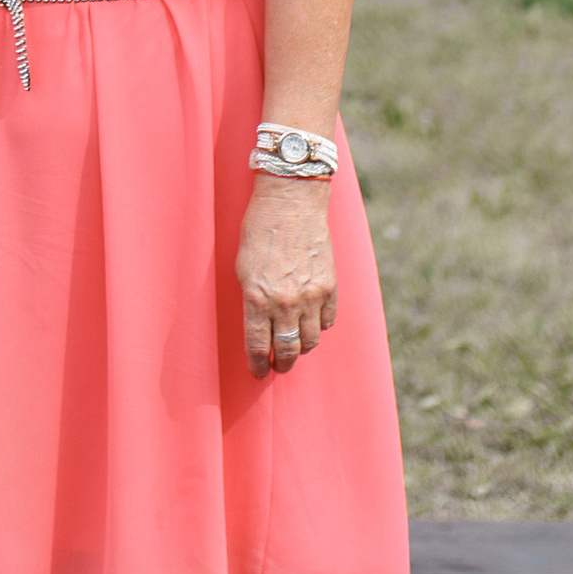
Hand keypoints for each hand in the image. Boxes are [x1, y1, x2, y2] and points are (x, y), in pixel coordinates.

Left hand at [237, 179, 334, 377]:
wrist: (291, 201)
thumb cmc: (259, 230)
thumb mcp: (242, 267)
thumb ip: (252, 299)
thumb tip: (258, 325)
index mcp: (257, 298)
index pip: (258, 346)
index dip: (258, 365)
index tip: (259, 372)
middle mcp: (285, 302)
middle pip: (288, 350)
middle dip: (282, 363)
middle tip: (279, 365)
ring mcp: (311, 295)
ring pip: (311, 341)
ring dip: (302, 347)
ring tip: (295, 345)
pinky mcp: (330, 286)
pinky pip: (328, 321)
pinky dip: (319, 326)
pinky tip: (311, 322)